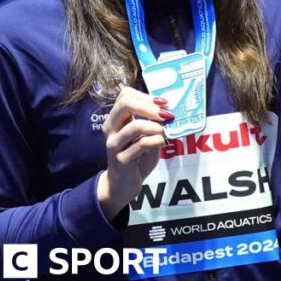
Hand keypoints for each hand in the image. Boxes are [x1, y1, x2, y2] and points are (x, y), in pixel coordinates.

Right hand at [97, 87, 170, 219]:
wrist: (122, 185)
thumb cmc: (136, 158)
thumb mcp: (146, 137)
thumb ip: (153, 123)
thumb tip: (170, 110)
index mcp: (116, 119)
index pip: (125, 95)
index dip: (146, 96)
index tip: (164, 103)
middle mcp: (111, 129)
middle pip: (125, 104)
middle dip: (150, 106)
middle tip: (167, 114)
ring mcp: (114, 144)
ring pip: (135, 126)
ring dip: (156, 127)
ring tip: (165, 131)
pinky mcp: (121, 160)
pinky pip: (141, 145)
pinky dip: (156, 141)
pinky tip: (162, 143)